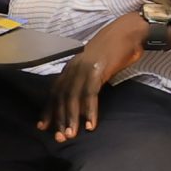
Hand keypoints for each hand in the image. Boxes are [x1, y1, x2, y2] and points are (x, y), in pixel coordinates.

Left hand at [42, 13, 149, 141]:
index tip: (43, 127)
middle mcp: (72, 68)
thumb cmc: (113, 51)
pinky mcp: (97, 70)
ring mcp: (83, 69)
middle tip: (59, 138)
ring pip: (72, 98)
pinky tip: (90, 124)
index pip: (54, 92)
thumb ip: (85, 80)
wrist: (128, 32)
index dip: (48, 110)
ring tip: (71, 135)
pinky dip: (90, 110)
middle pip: (61, 97)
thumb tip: (81, 99)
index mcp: (70, 68)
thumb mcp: (94, 66)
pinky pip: (90, 94)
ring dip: (71, 118)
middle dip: (58, 119)